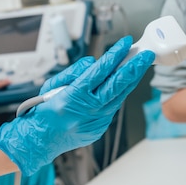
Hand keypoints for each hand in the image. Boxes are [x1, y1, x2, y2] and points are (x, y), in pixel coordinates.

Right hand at [0, 36, 154, 174]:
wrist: (40, 141)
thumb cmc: (43, 112)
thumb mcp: (51, 86)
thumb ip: (74, 72)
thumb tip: (94, 64)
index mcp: (73, 97)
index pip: (99, 71)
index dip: (114, 56)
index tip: (125, 43)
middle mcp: (87, 110)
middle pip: (116, 85)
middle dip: (133, 68)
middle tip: (146, 54)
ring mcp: (96, 121)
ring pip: (119, 97)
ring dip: (131, 80)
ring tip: (140, 65)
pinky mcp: (100, 128)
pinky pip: (113, 107)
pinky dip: (119, 94)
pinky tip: (124, 84)